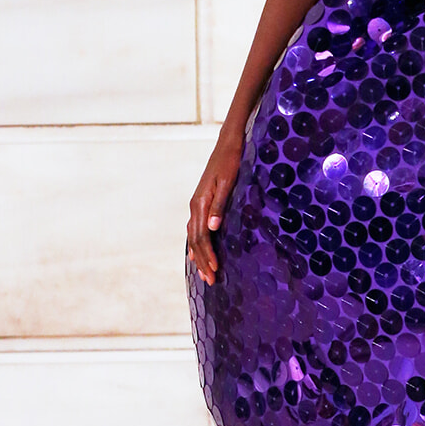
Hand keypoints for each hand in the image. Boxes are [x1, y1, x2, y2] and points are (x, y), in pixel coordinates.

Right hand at [187, 131, 243, 284]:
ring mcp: (197, 204)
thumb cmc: (231, 162)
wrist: (228, 144)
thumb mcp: (228, 183)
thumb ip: (219, 206)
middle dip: (202, 261)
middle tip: (211, 280)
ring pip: (193, 236)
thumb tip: (212, 228)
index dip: (207, 255)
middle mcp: (195, 206)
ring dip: (199, 256)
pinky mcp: (202, 203)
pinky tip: (197, 253)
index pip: (201, 237)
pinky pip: (195, 229)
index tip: (215, 270)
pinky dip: (196, 244)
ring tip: (205, 273)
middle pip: (195, 240)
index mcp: (200, 204)